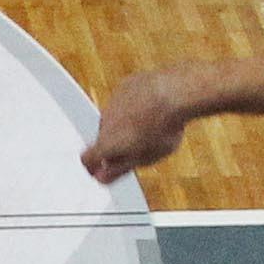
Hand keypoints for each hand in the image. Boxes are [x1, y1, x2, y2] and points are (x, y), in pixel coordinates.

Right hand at [80, 67, 193, 183]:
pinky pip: (124, 101)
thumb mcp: (144, 158)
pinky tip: (150, 111)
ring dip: (124, 125)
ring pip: (114, 119)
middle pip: (103, 138)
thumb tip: (102, 177)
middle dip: (114, 145)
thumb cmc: (163, 128)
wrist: (176, 93)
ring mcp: (113, 101)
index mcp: (106, 142)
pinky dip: (133, 107)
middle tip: (135, 150)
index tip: (103, 170)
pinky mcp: (125, 86)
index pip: (87, 159)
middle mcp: (104, 121)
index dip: (94, 167)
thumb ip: (119, 169)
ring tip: (148, 129)